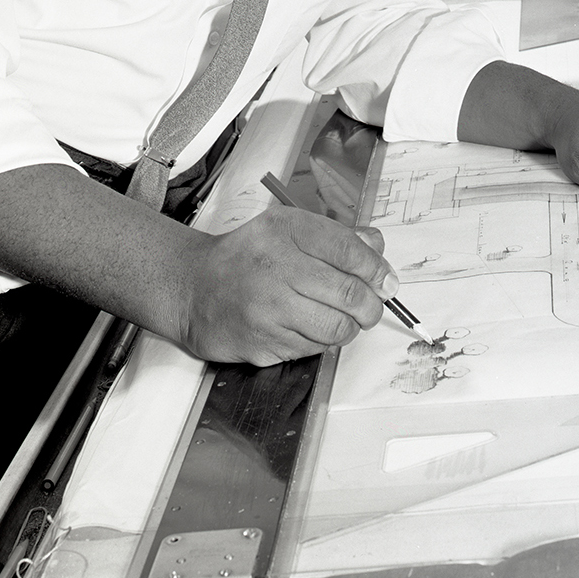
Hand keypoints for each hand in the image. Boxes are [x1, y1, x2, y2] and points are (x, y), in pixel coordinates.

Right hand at [180, 206, 398, 365]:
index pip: (349, 251)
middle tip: (371, 308)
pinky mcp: (262, 343)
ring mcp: (269, 309)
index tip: (385, 281)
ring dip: (349, 328)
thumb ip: (336, 237)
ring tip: (342, 320)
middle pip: (350, 293)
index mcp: (288, 230)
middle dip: (371, 306)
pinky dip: (320, 342)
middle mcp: (277, 267)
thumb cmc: (248, 256)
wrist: (193, 286)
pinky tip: (308, 328)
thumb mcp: (289, 228)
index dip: (376, 270)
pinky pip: (313, 349)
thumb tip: (378, 250)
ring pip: (337, 328)